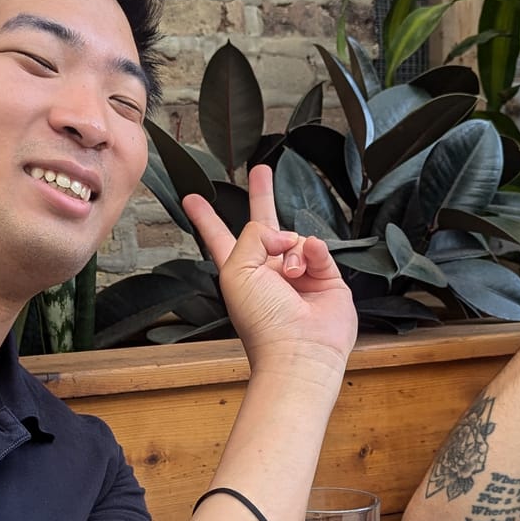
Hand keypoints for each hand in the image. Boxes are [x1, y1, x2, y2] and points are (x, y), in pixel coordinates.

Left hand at [183, 165, 358, 376]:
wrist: (299, 348)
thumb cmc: (262, 321)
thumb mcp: (237, 271)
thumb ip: (253, 235)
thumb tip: (284, 235)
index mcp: (240, 270)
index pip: (218, 237)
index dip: (206, 218)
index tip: (193, 198)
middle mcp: (268, 270)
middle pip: (264, 224)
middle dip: (262, 196)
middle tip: (261, 171)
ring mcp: (298, 274)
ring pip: (295, 237)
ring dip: (291, 248)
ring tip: (291, 274)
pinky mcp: (326, 278)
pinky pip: (319, 248)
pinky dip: (314, 253)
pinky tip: (309, 268)